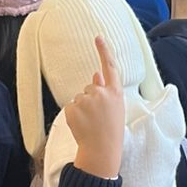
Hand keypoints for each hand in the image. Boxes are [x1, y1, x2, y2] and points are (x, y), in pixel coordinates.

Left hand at [64, 35, 123, 179]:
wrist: (101, 150)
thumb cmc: (111, 130)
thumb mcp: (115, 108)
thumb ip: (106, 89)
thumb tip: (95, 74)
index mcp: (115, 92)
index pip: (109, 67)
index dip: (104, 51)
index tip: (98, 37)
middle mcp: (101, 93)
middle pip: (90, 87)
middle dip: (91, 99)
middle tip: (98, 117)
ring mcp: (86, 100)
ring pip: (79, 97)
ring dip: (83, 108)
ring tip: (91, 123)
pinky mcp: (72, 108)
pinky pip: (70, 106)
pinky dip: (73, 115)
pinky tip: (82, 124)